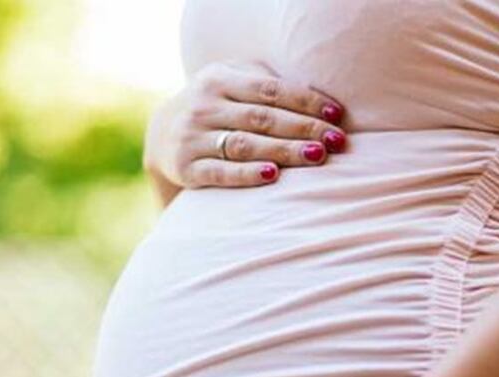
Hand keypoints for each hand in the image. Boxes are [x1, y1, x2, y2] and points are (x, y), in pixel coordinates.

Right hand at [143, 60, 347, 194]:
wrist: (161, 134)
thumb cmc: (215, 105)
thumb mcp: (231, 81)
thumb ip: (264, 82)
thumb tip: (319, 100)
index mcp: (218, 79)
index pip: (270, 89)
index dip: (306, 101)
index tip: (337, 115)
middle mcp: (203, 106)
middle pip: (262, 118)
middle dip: (303, 129)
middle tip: (336, 141)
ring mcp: (192, 137)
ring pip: (245, 144)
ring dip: (284, 151)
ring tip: (316, 156)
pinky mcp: (186, 167)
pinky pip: (220, 172)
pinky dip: (246, 174)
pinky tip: (272, 175)